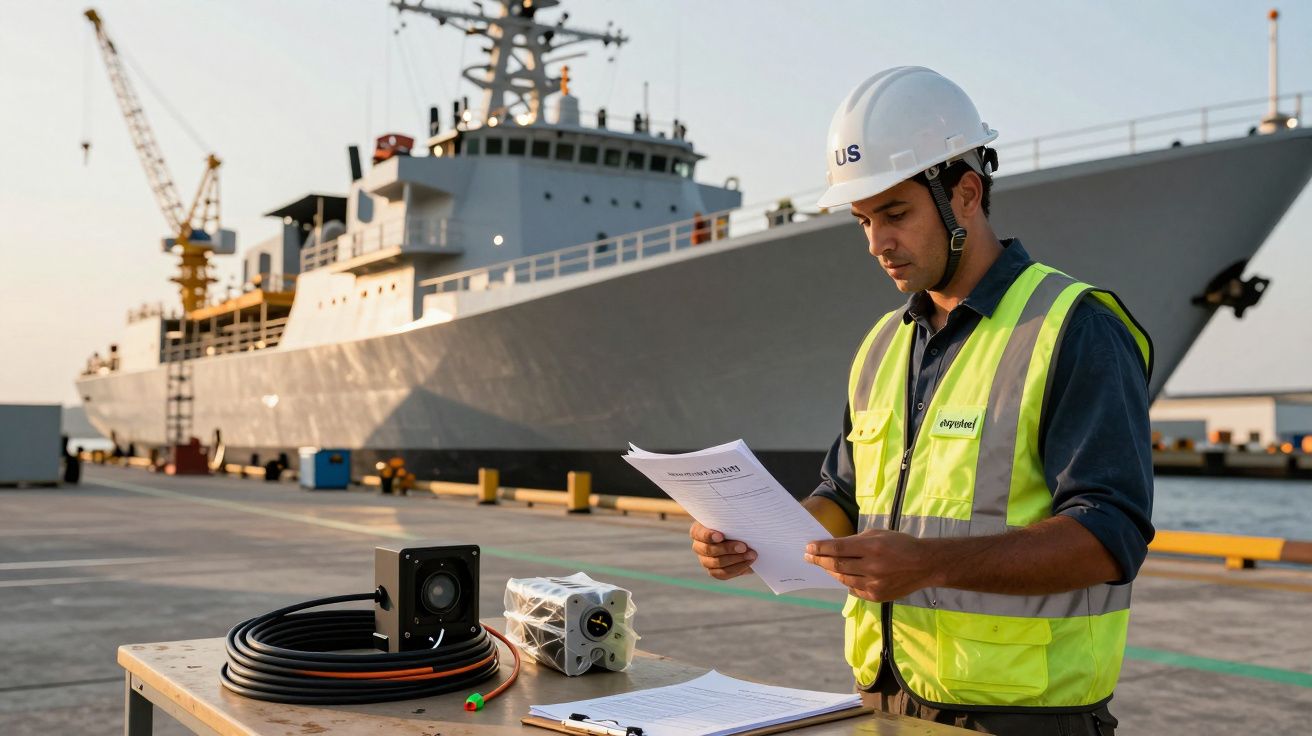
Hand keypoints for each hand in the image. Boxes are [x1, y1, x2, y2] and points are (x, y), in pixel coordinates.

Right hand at [689, 522, 756, 579]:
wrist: (742, 538)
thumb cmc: (735, 524)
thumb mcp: (732, 519)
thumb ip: (731, 520)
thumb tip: (742, 524)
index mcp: (698, 531)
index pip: (699, 534)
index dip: (709, 536)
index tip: (721, 536)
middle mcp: (699, 547)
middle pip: (708, 550)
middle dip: (728, 549)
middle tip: (744, 546)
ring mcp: (705, 561)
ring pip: (716, 564)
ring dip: (736, 560)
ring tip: (751, 555)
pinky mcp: (714, 571)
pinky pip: (723, 574)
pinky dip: (737, 569)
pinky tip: (748, 563)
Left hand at [804, 529, 939, 601]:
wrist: (924, 565)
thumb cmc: (900, 545)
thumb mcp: (878, 534)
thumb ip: (856, 541)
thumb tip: (835, 546)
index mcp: (872, 547)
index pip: (838, 548)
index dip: (821, 548)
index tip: (809, 547)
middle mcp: (872, 567)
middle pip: (837, 565)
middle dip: (820, 560)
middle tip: (809, 556)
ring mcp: (874, 584)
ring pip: (843, 579)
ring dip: (831, 571)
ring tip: (823, 565)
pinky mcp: (877, 596)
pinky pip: (854, 589)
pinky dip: (846, 582)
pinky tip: (842, 576)